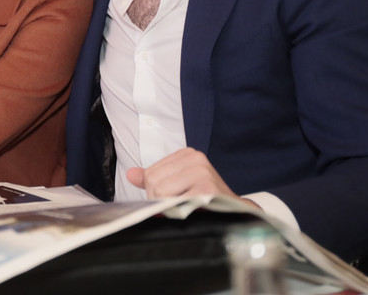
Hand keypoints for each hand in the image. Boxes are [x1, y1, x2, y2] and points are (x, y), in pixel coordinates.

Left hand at [126, 147, 255, 204]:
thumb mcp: (178, 183)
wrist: (236, 213)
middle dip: (161, 200)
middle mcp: (195, 158)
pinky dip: (178, 211)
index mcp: (187, 154)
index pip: (150, 174)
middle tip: (181, 206)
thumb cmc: (204, 200)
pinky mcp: (207, 190)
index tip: (175, 197)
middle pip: (153, 183)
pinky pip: (175, 202)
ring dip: (169, 207)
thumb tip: (130, 174)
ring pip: (161, 192)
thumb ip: (153, 178)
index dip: (156, 192)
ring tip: (187, 208)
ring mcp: (203, 172)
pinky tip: (192, 210)